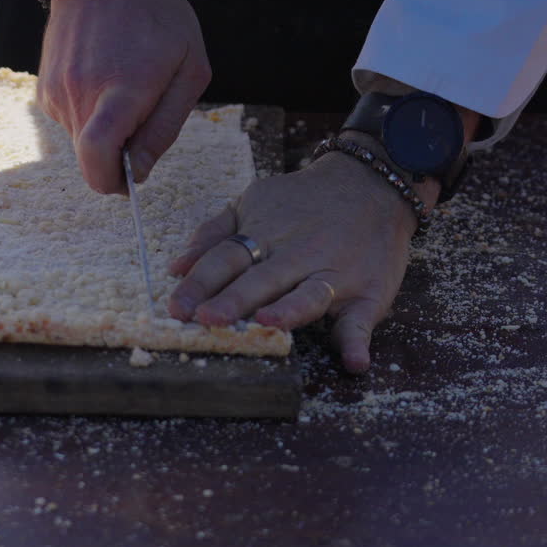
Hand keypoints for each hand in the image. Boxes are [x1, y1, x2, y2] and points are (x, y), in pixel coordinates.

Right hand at [36, 0, 210, 193]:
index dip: (113, 182)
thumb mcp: (190, 68)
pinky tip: (102, 72)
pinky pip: (69, 118)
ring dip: (104, 127)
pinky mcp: (43, 87)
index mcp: (122, 89)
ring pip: (81, 139)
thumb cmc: (158, 17)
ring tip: (123, 79)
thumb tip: (138, 171)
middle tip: (143, 114)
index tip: (131, 180)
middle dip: (118, 154)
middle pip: (92, 158)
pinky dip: (88, 110)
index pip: (98, 159)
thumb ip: (164, 127)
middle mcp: (81, 93)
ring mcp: (56, 90)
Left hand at [166, 145, 431, 372]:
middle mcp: (297, 255)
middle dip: (234, 300)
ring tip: (268, 323)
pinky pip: (362, 319)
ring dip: (289, 310)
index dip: (200, 282)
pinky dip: (359, 341)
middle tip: (207, 320)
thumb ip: (215, 233)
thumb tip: (176, 267)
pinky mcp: (367, 294)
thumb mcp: (255, 201)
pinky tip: (355, 362)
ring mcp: (334, 274)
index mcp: (265, 234)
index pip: (226, 259)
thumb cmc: (302, 201)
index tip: (176, 307)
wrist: (370, 184)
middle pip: (261, 279)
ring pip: (308, 294)